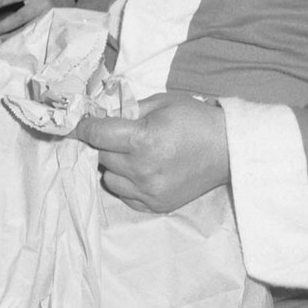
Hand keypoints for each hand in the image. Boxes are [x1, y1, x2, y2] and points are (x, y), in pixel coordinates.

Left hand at [0, 0, 75, 40]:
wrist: (70, 5)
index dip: (3, 0)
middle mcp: (41, 5)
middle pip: (21, 16)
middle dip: (5, 24)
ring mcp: (46, 21)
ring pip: (27, 31)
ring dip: (11, 37)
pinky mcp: (48, 32)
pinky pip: (33, 40)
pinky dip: (19, 44)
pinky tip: (6, 47)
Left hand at [73, 93, 229, 213]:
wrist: (228, 149)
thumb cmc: (196, 120)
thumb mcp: (162, 102)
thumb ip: (128, 109)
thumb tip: (101, 116)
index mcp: (144, 140)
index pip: (97, 135)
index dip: (84, 127)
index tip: (79, 125)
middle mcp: (143, 170)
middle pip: (102, 157)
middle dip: (106, 144)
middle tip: (121, 135)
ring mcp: (149, 192)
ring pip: (109, 179)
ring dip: (115, 166)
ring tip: (134, 155)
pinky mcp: (156, 205)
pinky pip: (124, 195)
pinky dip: (127, 183)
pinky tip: (142, 171)